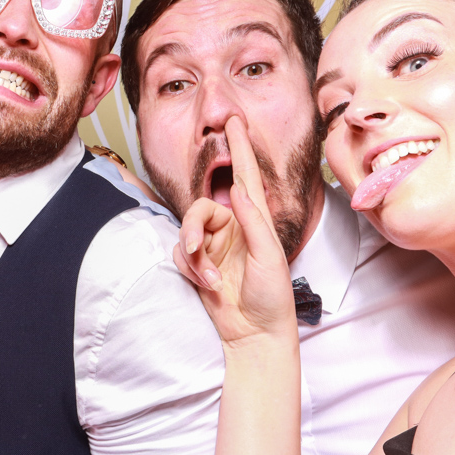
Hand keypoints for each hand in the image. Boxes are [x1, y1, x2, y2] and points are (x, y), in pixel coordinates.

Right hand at [173, 115, 295, 343]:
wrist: (255, 332)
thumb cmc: (272, 296)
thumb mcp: (269, 256)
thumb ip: (253, 221)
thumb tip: (237, 189)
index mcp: (255, 219)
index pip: (245, 176)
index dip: (240, 148)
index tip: (234, 121)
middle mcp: (233, 227)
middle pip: (201, 208)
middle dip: (193, 228)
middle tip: (195, 247)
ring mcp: (215, 245)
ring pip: (187, 231)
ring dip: (193, 256)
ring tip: (209, 278)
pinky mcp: (200, 264)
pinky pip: (182, 255)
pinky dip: (191, 269)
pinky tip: (209, 284)